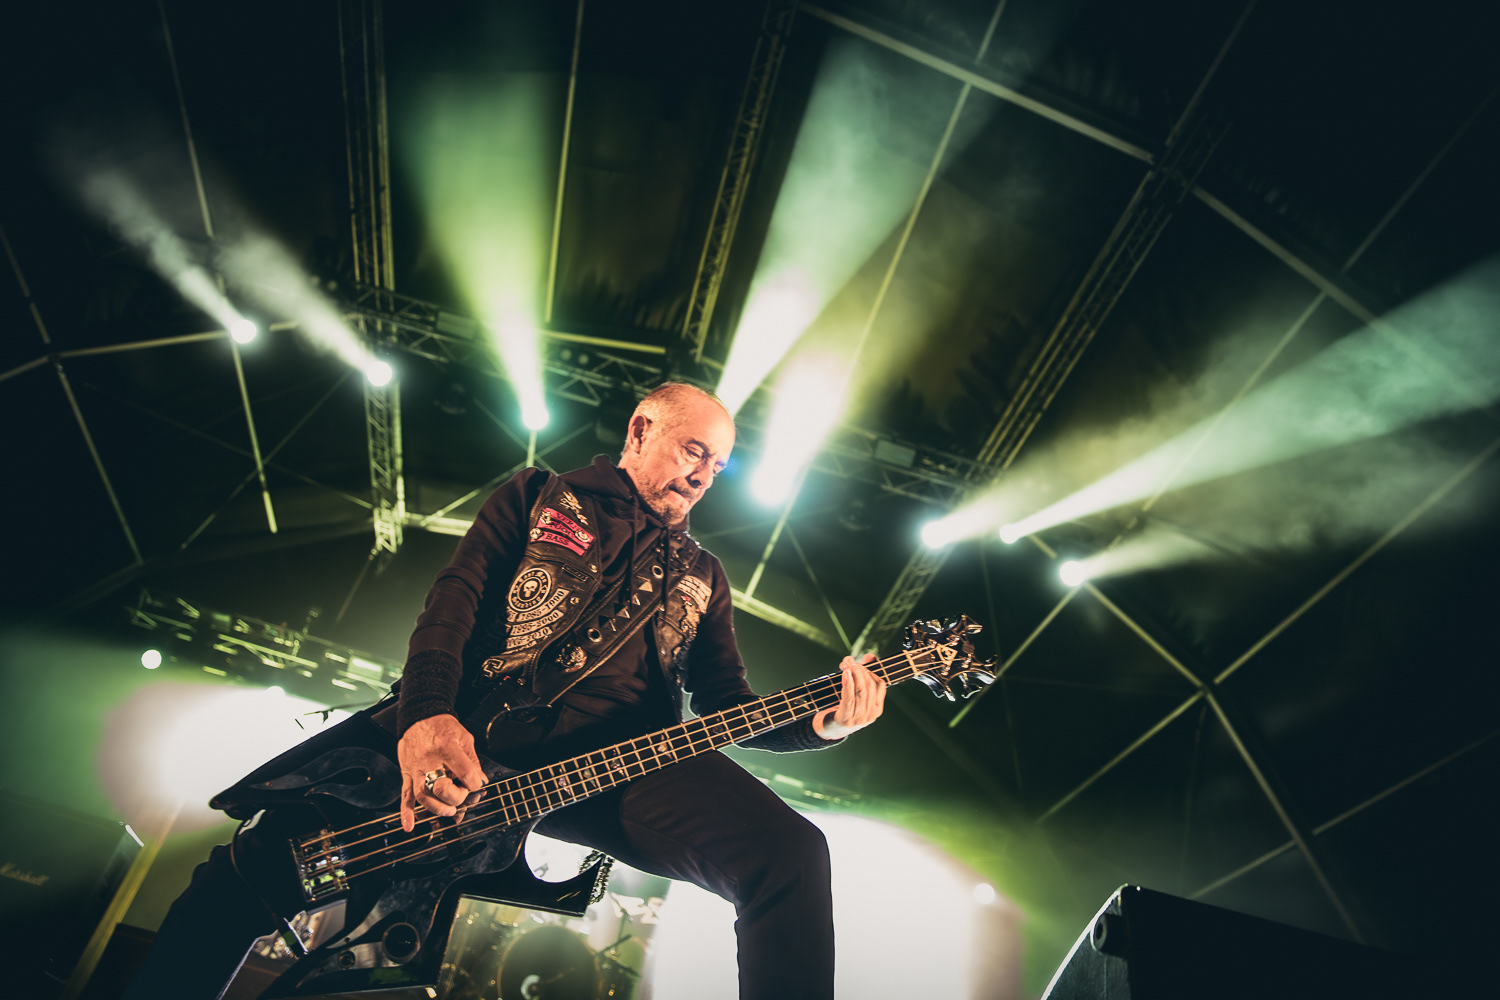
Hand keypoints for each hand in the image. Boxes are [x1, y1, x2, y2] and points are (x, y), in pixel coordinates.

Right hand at [397, 714, 488, 831]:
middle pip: (440, 788)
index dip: (475, 783)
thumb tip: (481, 780)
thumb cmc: (442, 727)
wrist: (419, 717)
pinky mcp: (407, 773)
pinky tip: (409, 826)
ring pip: (423, 795)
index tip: (476, 784)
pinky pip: (405, 795)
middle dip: (455, 797)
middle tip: (462, 796)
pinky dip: (406, 812)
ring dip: (437, 808)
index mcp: (447, 748)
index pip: (465, 773)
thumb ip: (473, 761)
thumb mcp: (464, 738)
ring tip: (449, 810)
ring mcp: (416, 768)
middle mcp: (429, 760)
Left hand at [813, 653, 886, 740]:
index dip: (870, 670)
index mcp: (877, 709)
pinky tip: (845, 674)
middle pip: (869, 686)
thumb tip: (871, 656)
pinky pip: (849, 698)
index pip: (880, 684)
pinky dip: (848, 684)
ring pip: (861, 691)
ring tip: (846, 664)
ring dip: (854, 674)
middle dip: (860, 670)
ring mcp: (859, 719)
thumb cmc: (844, 708)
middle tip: (850, 660)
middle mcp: (870, 715)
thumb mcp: (855, 693)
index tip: (859, 661)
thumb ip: (864, 674)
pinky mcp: (846, 720)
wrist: (829, 729)